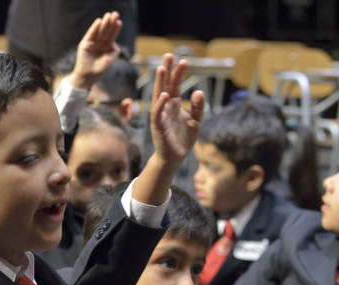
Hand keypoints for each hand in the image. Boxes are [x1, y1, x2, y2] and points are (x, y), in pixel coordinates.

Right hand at [68, 11, 121, 89]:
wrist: (89, 76)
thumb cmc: (100, 69)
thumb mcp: (109, 60)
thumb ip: (113, 52)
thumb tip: (115, 44)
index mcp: (107, 46)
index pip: (112, 35)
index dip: (115, 29)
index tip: (119, 21)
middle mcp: (100, 42)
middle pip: (106, 31)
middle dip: (111, 23)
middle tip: (115, 14)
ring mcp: (93, 42)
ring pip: (99, 31)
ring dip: (104, 23)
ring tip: (108, 16)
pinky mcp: (85, 43)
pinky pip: (90, 34)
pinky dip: (94, 28)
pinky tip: (98, 22)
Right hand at [150, 53, 203, 168]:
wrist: (175, 157)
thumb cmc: (183, 139)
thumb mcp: (196, 121)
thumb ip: (198, 107)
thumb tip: (199, 91)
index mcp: (174, 105)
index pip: (174, 85)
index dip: (177, 73)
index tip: (183, 60)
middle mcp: (165, 107)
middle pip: (164, 85)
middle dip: (166, 71)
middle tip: (169, 55)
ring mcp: (160, 116)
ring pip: (158, 96)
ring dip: (159, 83)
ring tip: (162, 69)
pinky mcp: (158, 127)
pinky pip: (157, 113)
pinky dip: (159, 104)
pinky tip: (164, 95)